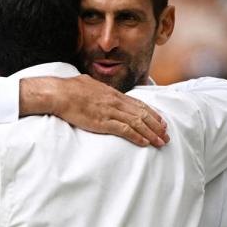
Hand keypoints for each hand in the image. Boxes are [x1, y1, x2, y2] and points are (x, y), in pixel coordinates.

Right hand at [20, 75, 168, 146]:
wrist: (59, 94)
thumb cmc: (69, 89)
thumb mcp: (88, 84)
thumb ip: (97, 89)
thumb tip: (95, 88)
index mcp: (113, 94)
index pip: (138, 104)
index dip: (152, 113)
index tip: (160, 121)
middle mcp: (116, 102)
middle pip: (142, 114)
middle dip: (157, 126)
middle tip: (166, 135)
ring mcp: (110, 112)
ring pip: (138, 123)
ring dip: (151, 133)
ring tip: (161, 142)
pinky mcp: (103, 122)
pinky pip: (125, 130)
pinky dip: (137, 137)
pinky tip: (145, 143)